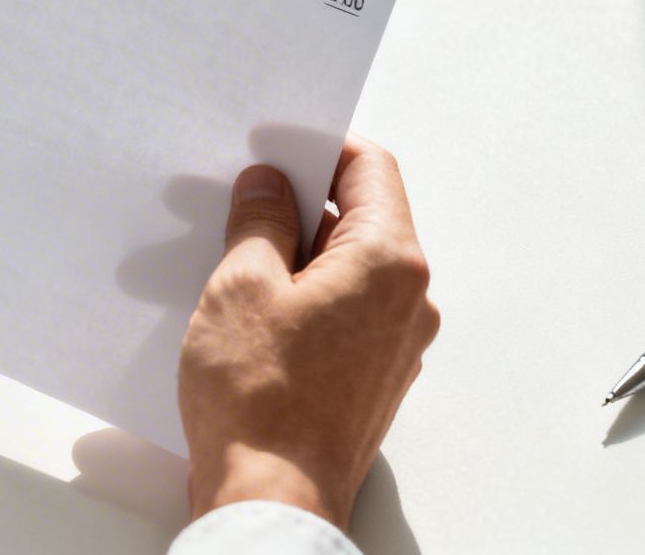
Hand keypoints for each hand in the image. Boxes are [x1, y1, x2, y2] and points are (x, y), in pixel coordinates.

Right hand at [177, 135, 439, 529]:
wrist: (272, 500)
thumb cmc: (260, 401)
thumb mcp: (241, 286)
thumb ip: (259, 222)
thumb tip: (267, 187)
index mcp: (390, 264)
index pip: (371, 170)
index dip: (320, 147)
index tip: (275, 145)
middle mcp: (410, 301)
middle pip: (361, 219)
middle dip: (300, 203)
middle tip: (240, 199)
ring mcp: (397, 344)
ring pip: (349, 268)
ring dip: (296, 254)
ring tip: (234, 259)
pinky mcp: (373, 377)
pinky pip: (344, 311)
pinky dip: (303, 296)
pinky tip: (251, 309)